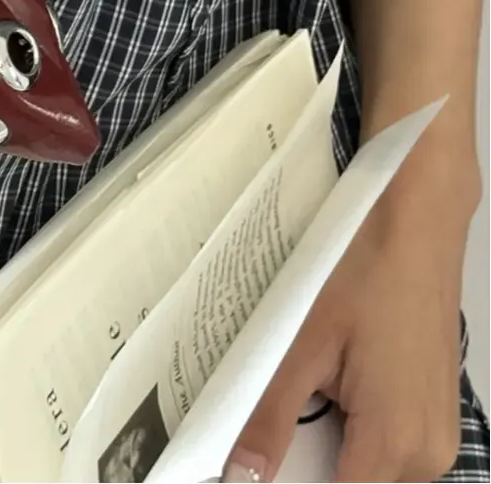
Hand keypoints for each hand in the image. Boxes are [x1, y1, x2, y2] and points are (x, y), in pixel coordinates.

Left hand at [221, 140, 479, 482]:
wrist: (416, 219)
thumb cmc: (366, 266)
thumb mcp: (302, 341)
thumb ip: (269, 415)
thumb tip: (241, 473)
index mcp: (395, 442)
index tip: (250, 470)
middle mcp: (427, 452)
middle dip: (305, 462)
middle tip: (265, 418)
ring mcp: (436, 433)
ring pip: (368, 468)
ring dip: (328, 443)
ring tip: (298, 389)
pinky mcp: (433, 411)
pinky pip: (386, 443)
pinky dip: (350, 426)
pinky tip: (325, 384)